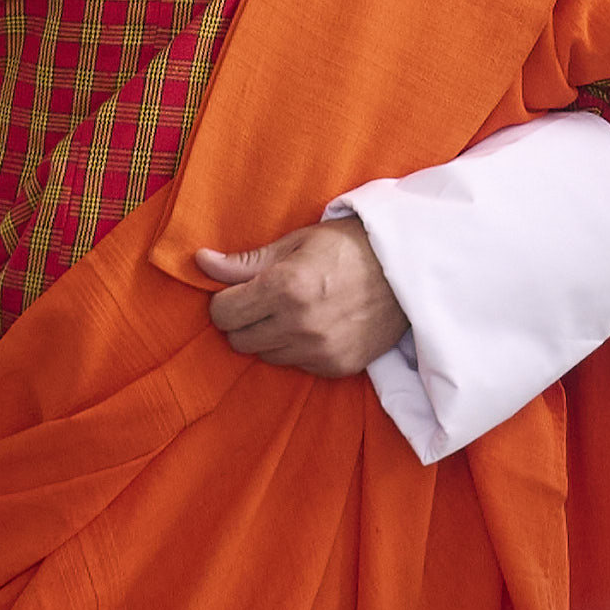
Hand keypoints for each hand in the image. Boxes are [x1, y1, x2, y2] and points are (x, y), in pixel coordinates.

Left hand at [193, 217, 406, 378]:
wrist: (408, 269)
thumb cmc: (350, 246)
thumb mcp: (297, 242)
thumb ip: (246, 261)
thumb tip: (201, 262)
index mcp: (284, 286)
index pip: (222, 313)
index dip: (226, 301)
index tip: (241, 291)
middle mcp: (299, 323)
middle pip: (238, 340)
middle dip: (245, 320)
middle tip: (267, 301)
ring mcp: (319, 350)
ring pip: (266, 355)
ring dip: (271, 337)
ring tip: (296, 311)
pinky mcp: (337, 367)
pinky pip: (296, 365)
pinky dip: (299, 349)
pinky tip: (318, 325)